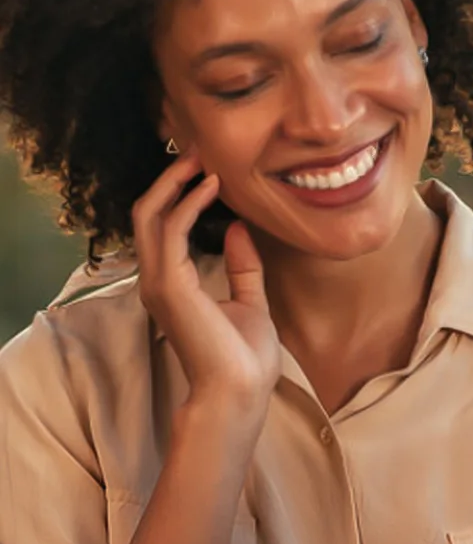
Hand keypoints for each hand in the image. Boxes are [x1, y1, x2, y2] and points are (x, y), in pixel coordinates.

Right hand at [132, 152, 280, 421]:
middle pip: (149, 214)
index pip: (163, 228)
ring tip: (201, 159)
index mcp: (174, 284)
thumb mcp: (251, 302)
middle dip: (170, 179)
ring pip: (150, 216)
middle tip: (197, 150)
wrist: (239, 392)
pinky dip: (188, 204)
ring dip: (175, 183)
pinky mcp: (169, 286)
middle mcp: (159, 280)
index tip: (206, 171)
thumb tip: (239, 227)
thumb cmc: (245, 359)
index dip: (179, 195)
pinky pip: (170, 231)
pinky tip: (211, 187)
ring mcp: (159, 283)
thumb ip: (243, 267)